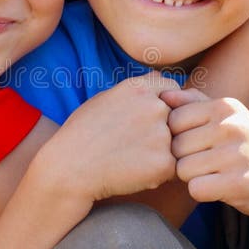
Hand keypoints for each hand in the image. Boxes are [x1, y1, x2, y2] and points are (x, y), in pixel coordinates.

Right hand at [53, 73, 179, 201]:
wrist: (69, 168)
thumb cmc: (82, 133)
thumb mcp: (105, 97)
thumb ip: (137, 88)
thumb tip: (161, 76)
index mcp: (140, 88)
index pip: (174, 89)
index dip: (166, 104)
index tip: (150, 119)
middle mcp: (155, 107)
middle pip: (179, 116)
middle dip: (166, 129)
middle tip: (137, 143)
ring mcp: (162, 135)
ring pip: (177, 143)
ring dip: (162, 152)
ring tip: (132, 159)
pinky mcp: (164, 163)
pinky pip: (173, 167)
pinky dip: (157, 172)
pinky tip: (133, 172)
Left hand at [164, 89, 248, 216]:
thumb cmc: (246, 145)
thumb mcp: (226, 116)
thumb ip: (193, 102)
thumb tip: (162, 94)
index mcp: (224, 106)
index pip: (173, 120)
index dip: (178, 137)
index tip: (198, 144)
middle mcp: (231, 126)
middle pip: (175, 147)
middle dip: (184, 159)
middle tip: (209, 162)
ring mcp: (236, 154)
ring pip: (182, 170)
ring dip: (193, 177)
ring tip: (215, 173)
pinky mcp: (239, 183)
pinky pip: (195, 188)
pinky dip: (202, 192)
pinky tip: (219, 187)